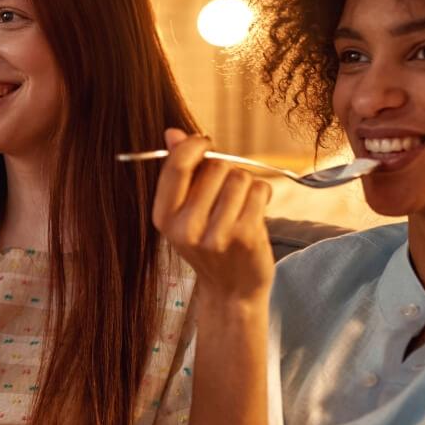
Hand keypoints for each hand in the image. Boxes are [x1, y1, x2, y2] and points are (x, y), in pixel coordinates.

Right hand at [152, 129, 275, 306]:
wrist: (230, 291)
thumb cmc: (208, 244)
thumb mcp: (185, 212)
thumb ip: (180, 171)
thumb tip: (174, 132)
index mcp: (164, 217)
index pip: (177, 166)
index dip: (195, 145)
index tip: (205, 145)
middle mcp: (185, 228)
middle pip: (215, 167)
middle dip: (226, 171)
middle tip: (226, 192)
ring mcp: (216, 234)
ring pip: (240, 177)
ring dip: (245, 185)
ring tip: (239, 207)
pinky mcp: (245, 237)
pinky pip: (259, 191)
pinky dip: (261, 195)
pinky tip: (253, 214)